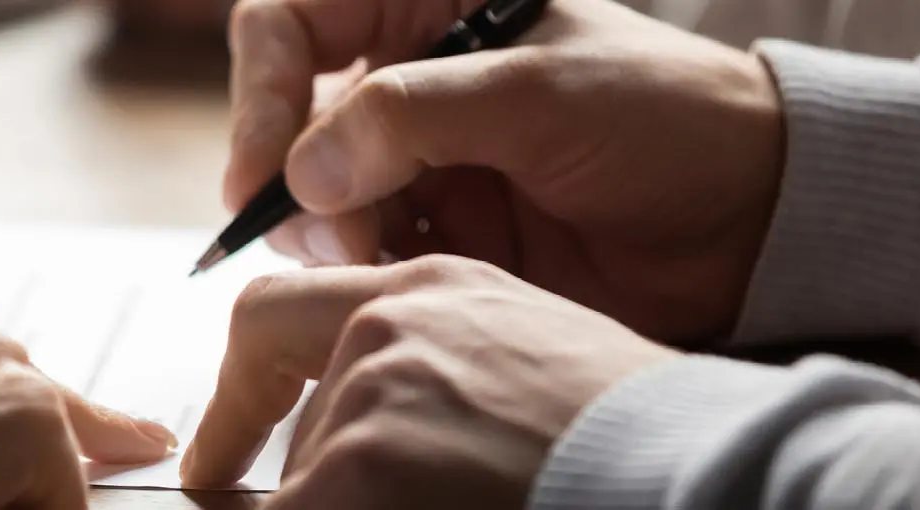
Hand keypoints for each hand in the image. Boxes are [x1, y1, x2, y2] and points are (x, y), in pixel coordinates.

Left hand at [180, 255, 679, 498]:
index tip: (217, 459)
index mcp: (431, 291)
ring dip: (355, 507)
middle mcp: (386, 327)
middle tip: (362, 505)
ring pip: (304, 487)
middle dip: (318, 489)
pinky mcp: (359, 467)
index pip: (278, 320)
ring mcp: (368, 396)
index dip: (236, 399)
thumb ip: (434, 381)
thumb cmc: (639, 439)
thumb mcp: (526, 371)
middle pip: (296, 427)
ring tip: (467, 500)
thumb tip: (357, 442)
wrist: (702, 469)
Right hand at [222, 0, 784, 341]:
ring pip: (319, 198)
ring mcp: (427, 161)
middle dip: (298, 183)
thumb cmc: (666, 118)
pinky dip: (369, 276)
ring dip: (330, 238)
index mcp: (430, 6)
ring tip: (377, 263)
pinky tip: (403, 288)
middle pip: (290, 122)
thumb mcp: (536, 95)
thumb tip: (303, 173)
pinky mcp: (447, 234)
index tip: (263, 173)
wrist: (755, 219)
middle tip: (338, 238)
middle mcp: (414, 78)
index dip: (259, 90)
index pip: (291, 23)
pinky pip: (369, 256)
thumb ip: (410, 119)